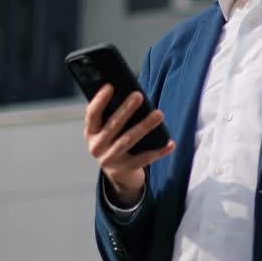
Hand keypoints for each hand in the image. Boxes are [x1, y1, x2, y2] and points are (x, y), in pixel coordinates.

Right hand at [84, 85, 174, 205]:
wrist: (118, 174)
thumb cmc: (114, 142)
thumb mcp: (107, 131)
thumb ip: (113, 116)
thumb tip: (131, 95)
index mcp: (91, 133)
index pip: (92, 115)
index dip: (99, 100)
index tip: (110, 86)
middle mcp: (97, 147)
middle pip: (113, 126)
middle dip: (126, 110)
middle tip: (138, 95)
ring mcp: (111, 159)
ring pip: (128, 140)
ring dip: (144, 126)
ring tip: (158, 114)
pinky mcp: (126, 169)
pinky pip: (144, 159)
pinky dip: (158, 151)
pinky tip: (170, 143)